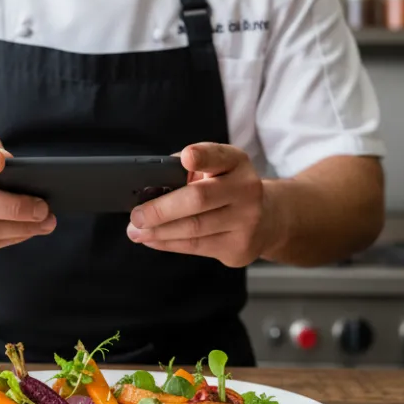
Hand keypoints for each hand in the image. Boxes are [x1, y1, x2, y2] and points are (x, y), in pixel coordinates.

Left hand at [125, 143, 275, 267]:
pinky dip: (168, 243)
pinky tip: (152, 240)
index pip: (219, 156)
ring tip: (135, 231)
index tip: (186, 158)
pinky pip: (196, 247)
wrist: (268, 218)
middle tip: (136, 215)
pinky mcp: (239, 247)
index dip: (203, 157)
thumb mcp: (215, 168)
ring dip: (158, 231)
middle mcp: (246, 189)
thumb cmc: (226, 188)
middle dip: (161, 209)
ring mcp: (246, 221)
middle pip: (198, 199)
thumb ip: (187, 170)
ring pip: (193, 229)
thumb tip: (148, 189)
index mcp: (236, 162)